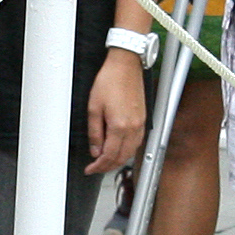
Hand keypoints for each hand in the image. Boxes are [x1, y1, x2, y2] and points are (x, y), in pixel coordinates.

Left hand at [86, 51, 148, 174]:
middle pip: (122, 157)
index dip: (98, 166)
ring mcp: (141, 124)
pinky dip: (127, 150)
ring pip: (131, 152)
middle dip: (108, 166)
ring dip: (118, 160)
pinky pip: (137, 143)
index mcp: (119, 126)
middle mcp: (133, 128)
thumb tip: (95, 150)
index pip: (109, 156)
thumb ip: (94, 132)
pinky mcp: (144, 119)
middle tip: (96, 168)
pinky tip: (120, 149)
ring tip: (105, 161)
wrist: (126, 65)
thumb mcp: (93, 107)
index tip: (90, 169)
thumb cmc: (110, 80)